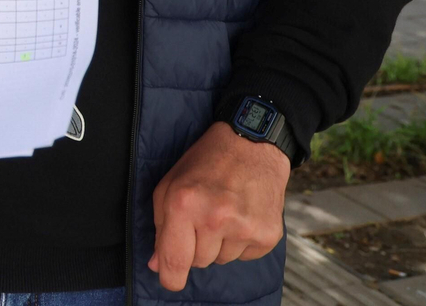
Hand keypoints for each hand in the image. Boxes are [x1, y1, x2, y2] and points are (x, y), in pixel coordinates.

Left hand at [148, 121, 290, 290]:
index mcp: (184, 204)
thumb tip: (157, 266)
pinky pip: (244, 257)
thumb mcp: (170, 186)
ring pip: (221, 260)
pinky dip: (240, 243)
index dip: (169, 277)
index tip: (169, 279)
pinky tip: (241, 216)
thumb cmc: (204, 164)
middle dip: (195, 247)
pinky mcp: (268, 235)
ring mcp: (245, 228)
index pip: (175, 260)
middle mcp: (215, 218)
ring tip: (223, 212)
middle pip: (198, 263)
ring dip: (218, 244)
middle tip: (202, 217)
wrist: (252, 146)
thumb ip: (160, 227)